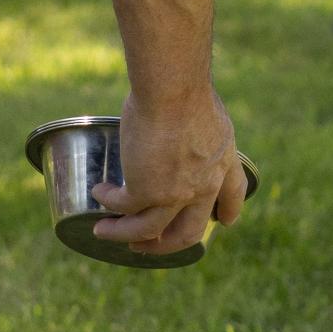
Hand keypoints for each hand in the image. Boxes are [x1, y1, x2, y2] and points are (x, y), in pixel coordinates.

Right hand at [92, 85, 249, 256]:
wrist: (173, 88)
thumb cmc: (184, 86)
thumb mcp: (205, 111)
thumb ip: (195, 129)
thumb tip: (174, 120)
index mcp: (223, 162)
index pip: (233, 197)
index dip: (226, 213)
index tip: (221, 222)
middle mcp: (204, 186)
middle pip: (189, 232)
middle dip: (165, 244)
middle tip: (146, 245)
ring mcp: (176, 194)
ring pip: (148, 230)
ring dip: (124, 234)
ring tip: (104, 231)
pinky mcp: (147, 191)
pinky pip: (124, 206)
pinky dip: (109, 203)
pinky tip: (99, 194)